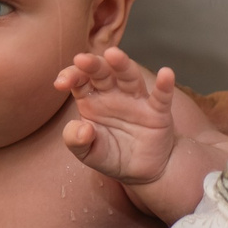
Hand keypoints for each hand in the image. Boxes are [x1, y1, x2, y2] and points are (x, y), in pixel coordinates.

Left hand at [58, 49, 178, 185]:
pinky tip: (166, 73)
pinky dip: (164, 85)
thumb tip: (82, 128)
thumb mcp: (87, 153)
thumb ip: (76, 142)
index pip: (80, 80)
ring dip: (122, 65)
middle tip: (82, 59)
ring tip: (114, 55)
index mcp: (92, 99)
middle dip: (93, 64)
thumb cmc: (111, 155)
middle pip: (103, 72)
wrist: (141, 171)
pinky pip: (160, 96)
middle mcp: (113, 94)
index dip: (70, 76)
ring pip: (129, 77)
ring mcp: (136, 100)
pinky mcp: (157, 112)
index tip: (61, 83)